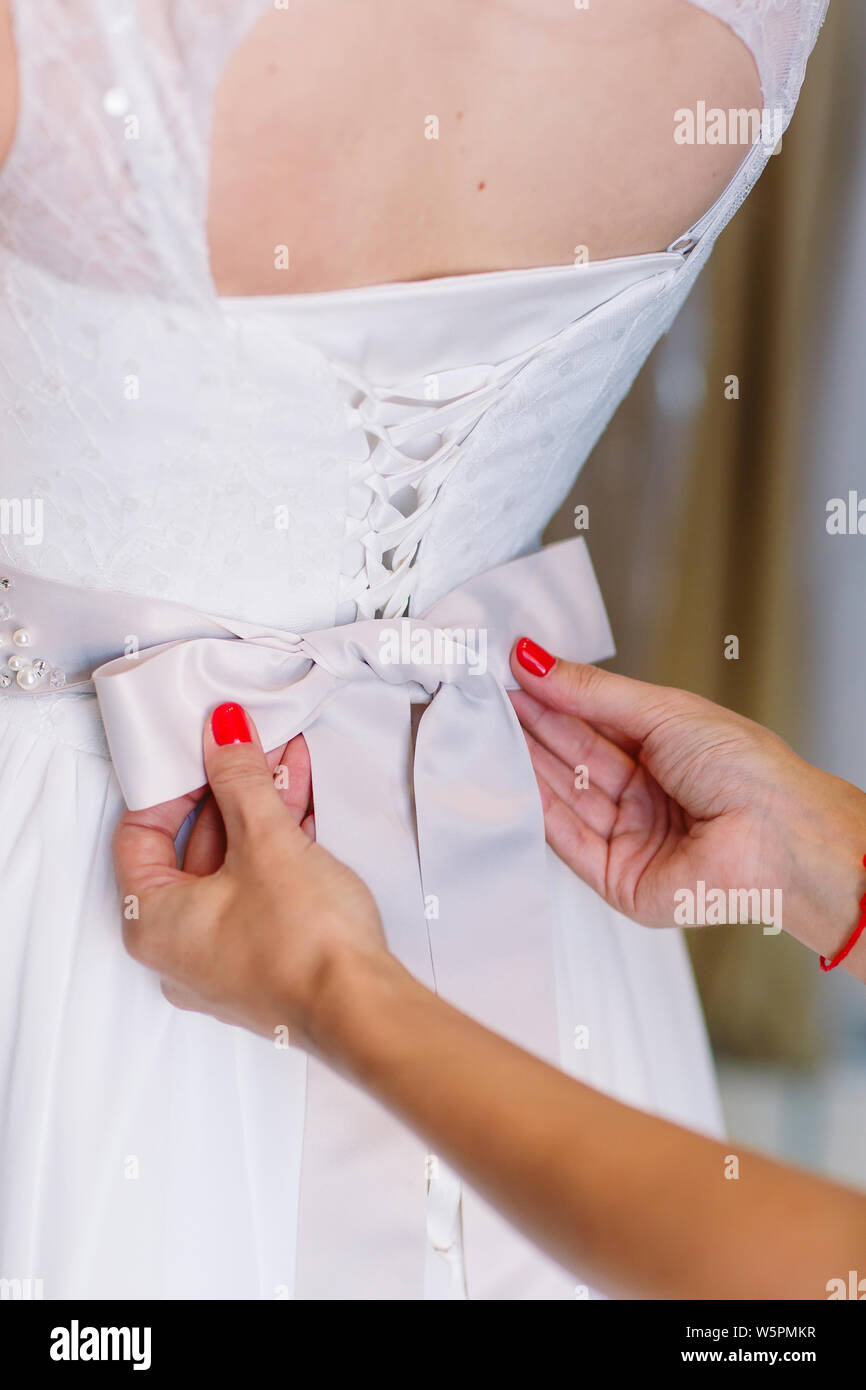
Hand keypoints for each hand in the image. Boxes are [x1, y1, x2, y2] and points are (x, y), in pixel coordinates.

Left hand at [113, 704, 385, 1049]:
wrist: (363, 1011)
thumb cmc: (302, 944)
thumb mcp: (265, 840)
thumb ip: (240, 779)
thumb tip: (223, 738)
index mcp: (153, 922)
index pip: (140, 833)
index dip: (174, 785)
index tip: (206, 754)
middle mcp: (179, 948)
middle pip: (191, 848)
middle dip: (230, 792)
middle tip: (254, 751)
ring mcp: (223, 959)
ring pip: (231, 868)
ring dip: (260, 814)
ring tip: (290, 769)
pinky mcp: (265, 962)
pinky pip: (259, 891)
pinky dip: (277, 850)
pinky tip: (305, 812)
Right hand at [510, 641, 865, 967]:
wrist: (777, 837)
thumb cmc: (743, 769)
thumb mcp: (660, 711)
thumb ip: (589, 691)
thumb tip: (533, 659)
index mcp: (662, 751)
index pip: (590, 722)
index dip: (550, 698)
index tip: (508, 673)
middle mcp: (643, 795)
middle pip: (572, 759)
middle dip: (531, 727)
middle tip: (485, 698)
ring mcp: (628, 837)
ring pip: (563, 797)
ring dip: (525, 764)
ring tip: (488, 728)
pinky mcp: (616, 879)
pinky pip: (566, 841)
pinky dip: (535, 808)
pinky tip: (508, 776)